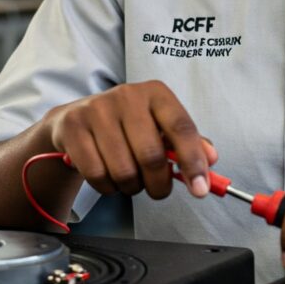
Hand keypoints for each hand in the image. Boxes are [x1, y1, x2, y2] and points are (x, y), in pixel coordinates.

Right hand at [45, 81, 216, 200]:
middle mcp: (128, 95)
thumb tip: (210, 159)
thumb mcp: (160, 127)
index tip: (201, 189)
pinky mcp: (74, 126)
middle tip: (157, 190)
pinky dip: (107, 187)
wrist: (76, 119)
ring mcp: (98, 109)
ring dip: (131, 187)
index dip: (194, 161)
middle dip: (158, 184)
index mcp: (156, 93)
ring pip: (124, 170)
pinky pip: (97, 174)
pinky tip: (108, 176)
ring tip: (129, 178)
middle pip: (152, 156)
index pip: (182, 128)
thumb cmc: (127, 126)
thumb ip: (188, 143)